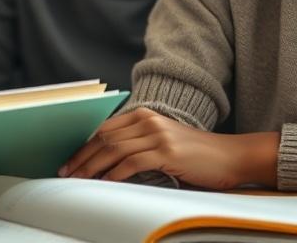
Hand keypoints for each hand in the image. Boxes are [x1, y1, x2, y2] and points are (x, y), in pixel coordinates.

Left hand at [60, 107, 278, 189]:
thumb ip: (135, 144)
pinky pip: (132, 162)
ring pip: (113, 149)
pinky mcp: (166, 151)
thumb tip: (103, 161)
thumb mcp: (161, 142)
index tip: (68, 160)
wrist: (230, 156)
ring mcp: (156, 134)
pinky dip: (115, 172)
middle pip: (103, 138)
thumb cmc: (195, 155)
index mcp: (142, 115)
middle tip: (65, 172)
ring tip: (78, 179)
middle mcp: (146, 120)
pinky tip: (104, 182)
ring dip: (92, 166)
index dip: (82, 145)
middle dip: (81, 156)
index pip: (102, 129)